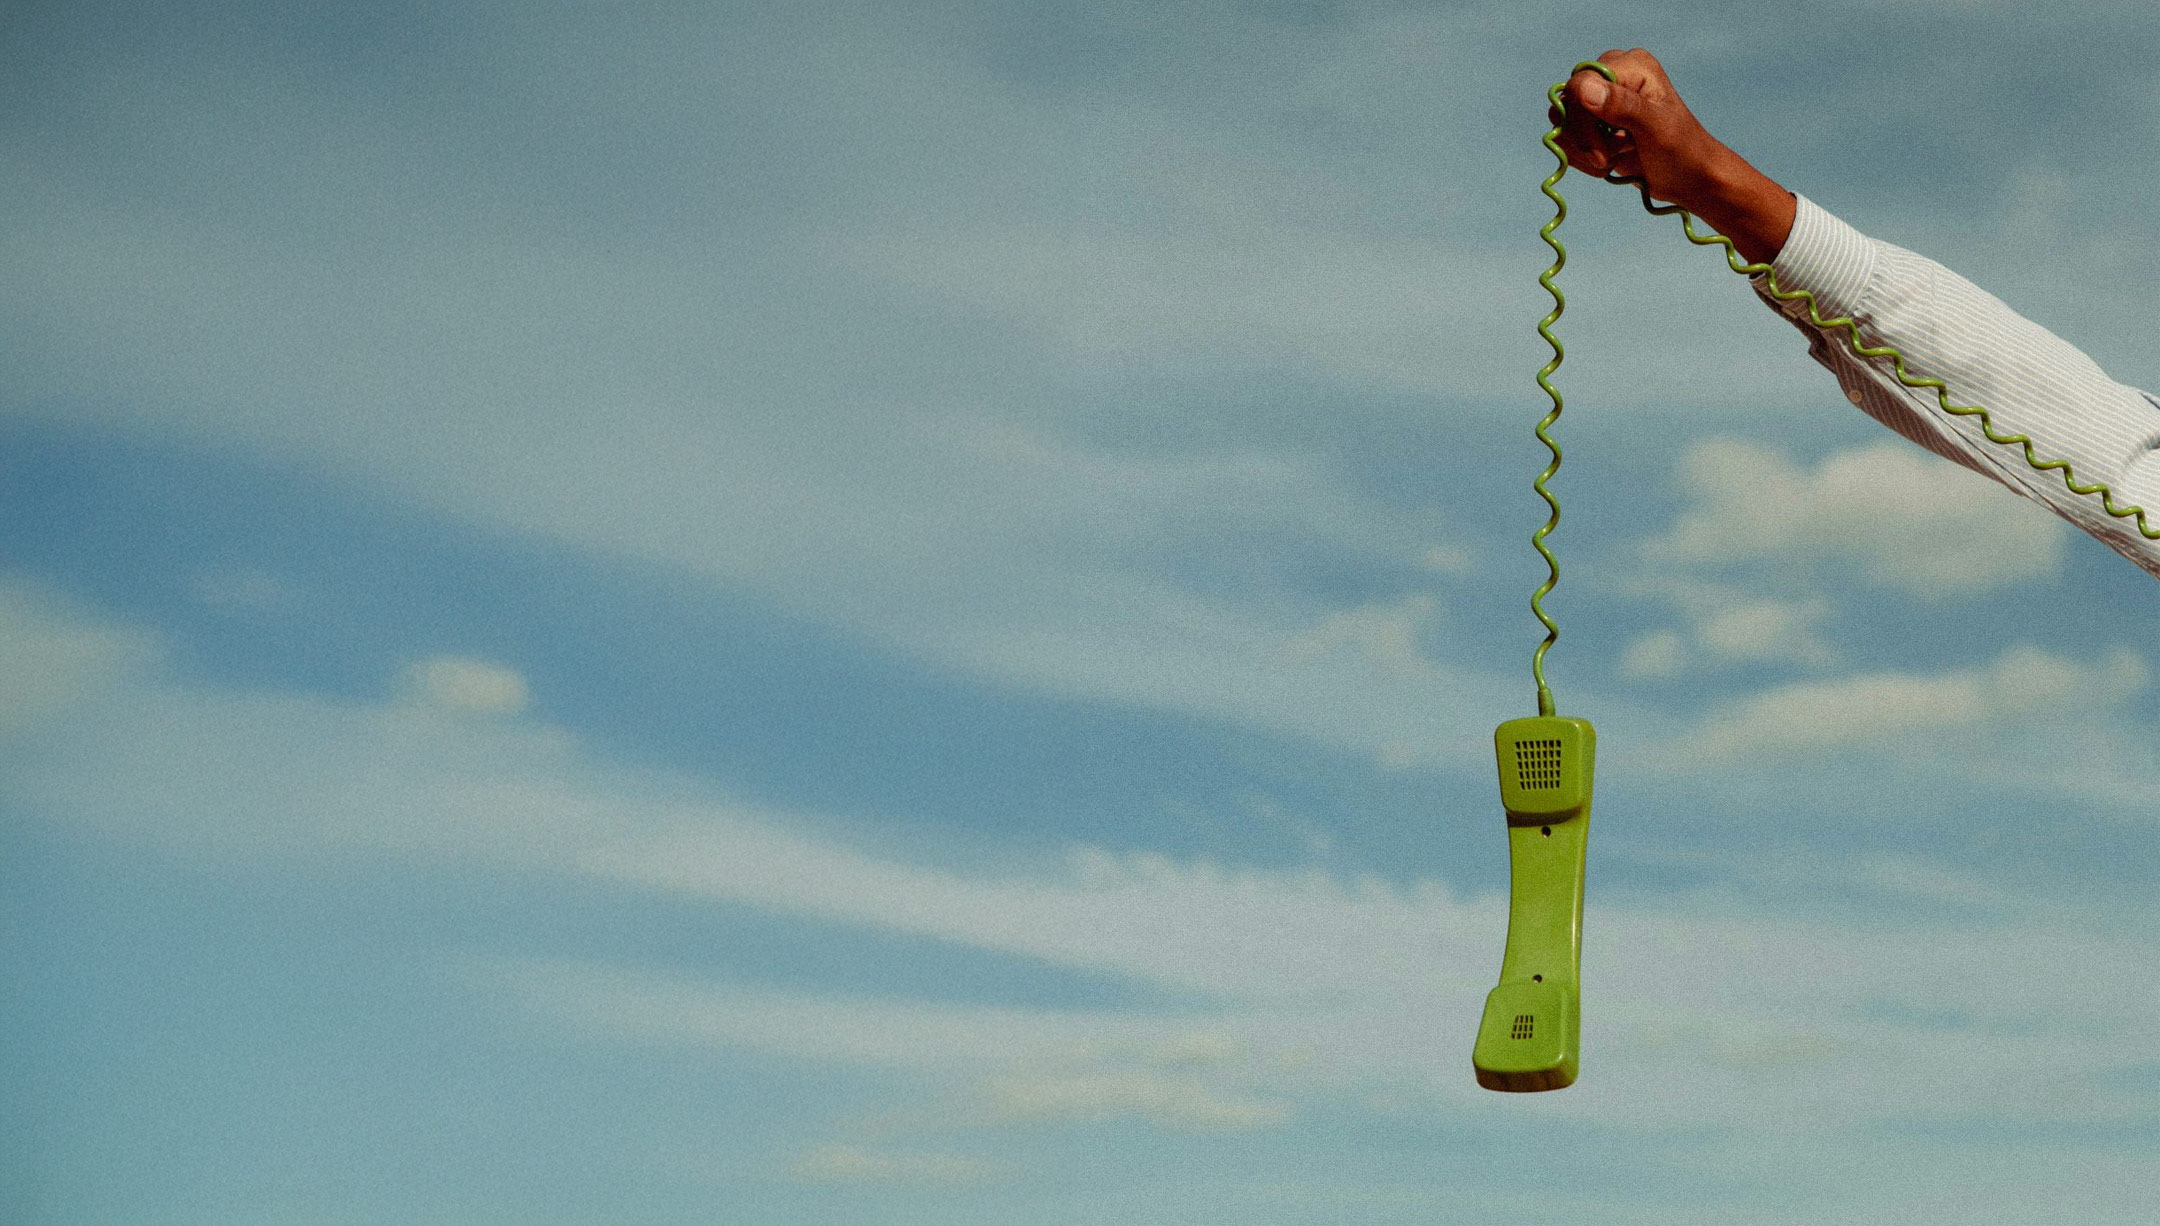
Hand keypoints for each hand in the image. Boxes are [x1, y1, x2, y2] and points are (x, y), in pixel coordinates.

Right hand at [1544, 49, 1795, 265]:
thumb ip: (1622, 105)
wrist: (1688, 178)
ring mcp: (1601, 99)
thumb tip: (1583, 89)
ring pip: (1562, 124)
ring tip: (1612, 161)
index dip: (1582, 121)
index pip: (1579, 84)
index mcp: (1631, 65)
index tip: (1604, 153)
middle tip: (1608, 160)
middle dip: (1583, 140)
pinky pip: (1566, 138)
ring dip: (1583, 152)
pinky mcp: (1593, 122)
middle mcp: (1612, 76)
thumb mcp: (1656, 127)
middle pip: (1566, 105)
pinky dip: (1581, 158)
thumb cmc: (1682, 150)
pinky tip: (1608, 163)